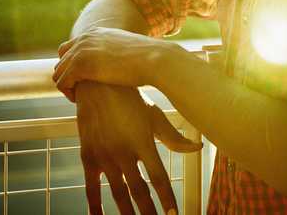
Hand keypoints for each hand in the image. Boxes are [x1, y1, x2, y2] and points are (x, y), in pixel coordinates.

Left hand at [54, 27, 163, 99]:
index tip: (83, 80)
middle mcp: (85, 39)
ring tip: (80, 97)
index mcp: (95, 33)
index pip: (70, 48)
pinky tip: (80, 99)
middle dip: (68, 76)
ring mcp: (81, 51)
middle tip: (80, 91)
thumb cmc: (147, 59)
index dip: (73, 66)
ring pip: (58, 73)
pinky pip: (62, 83)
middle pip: (61, 60)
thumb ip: (116, 52)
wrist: (154, 59)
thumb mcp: (127, 49)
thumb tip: (119, 61)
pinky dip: (68, 93)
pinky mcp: (80, 65)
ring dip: (67, 87)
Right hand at [75, 81, 200, 214]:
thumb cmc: (130, 99)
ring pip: (118, 193)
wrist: (96, 84)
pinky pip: (91, 188)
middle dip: (149, 212)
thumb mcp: (153, 115)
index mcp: (143, 142)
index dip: (167, 198)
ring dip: (127, 213)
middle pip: (139, 191)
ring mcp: (104, 156)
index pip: (159, 177)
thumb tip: (198, 147)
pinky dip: (94, 206)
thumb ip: (174, 137)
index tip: (173, 214)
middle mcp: (124, 152)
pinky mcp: (88, 157)